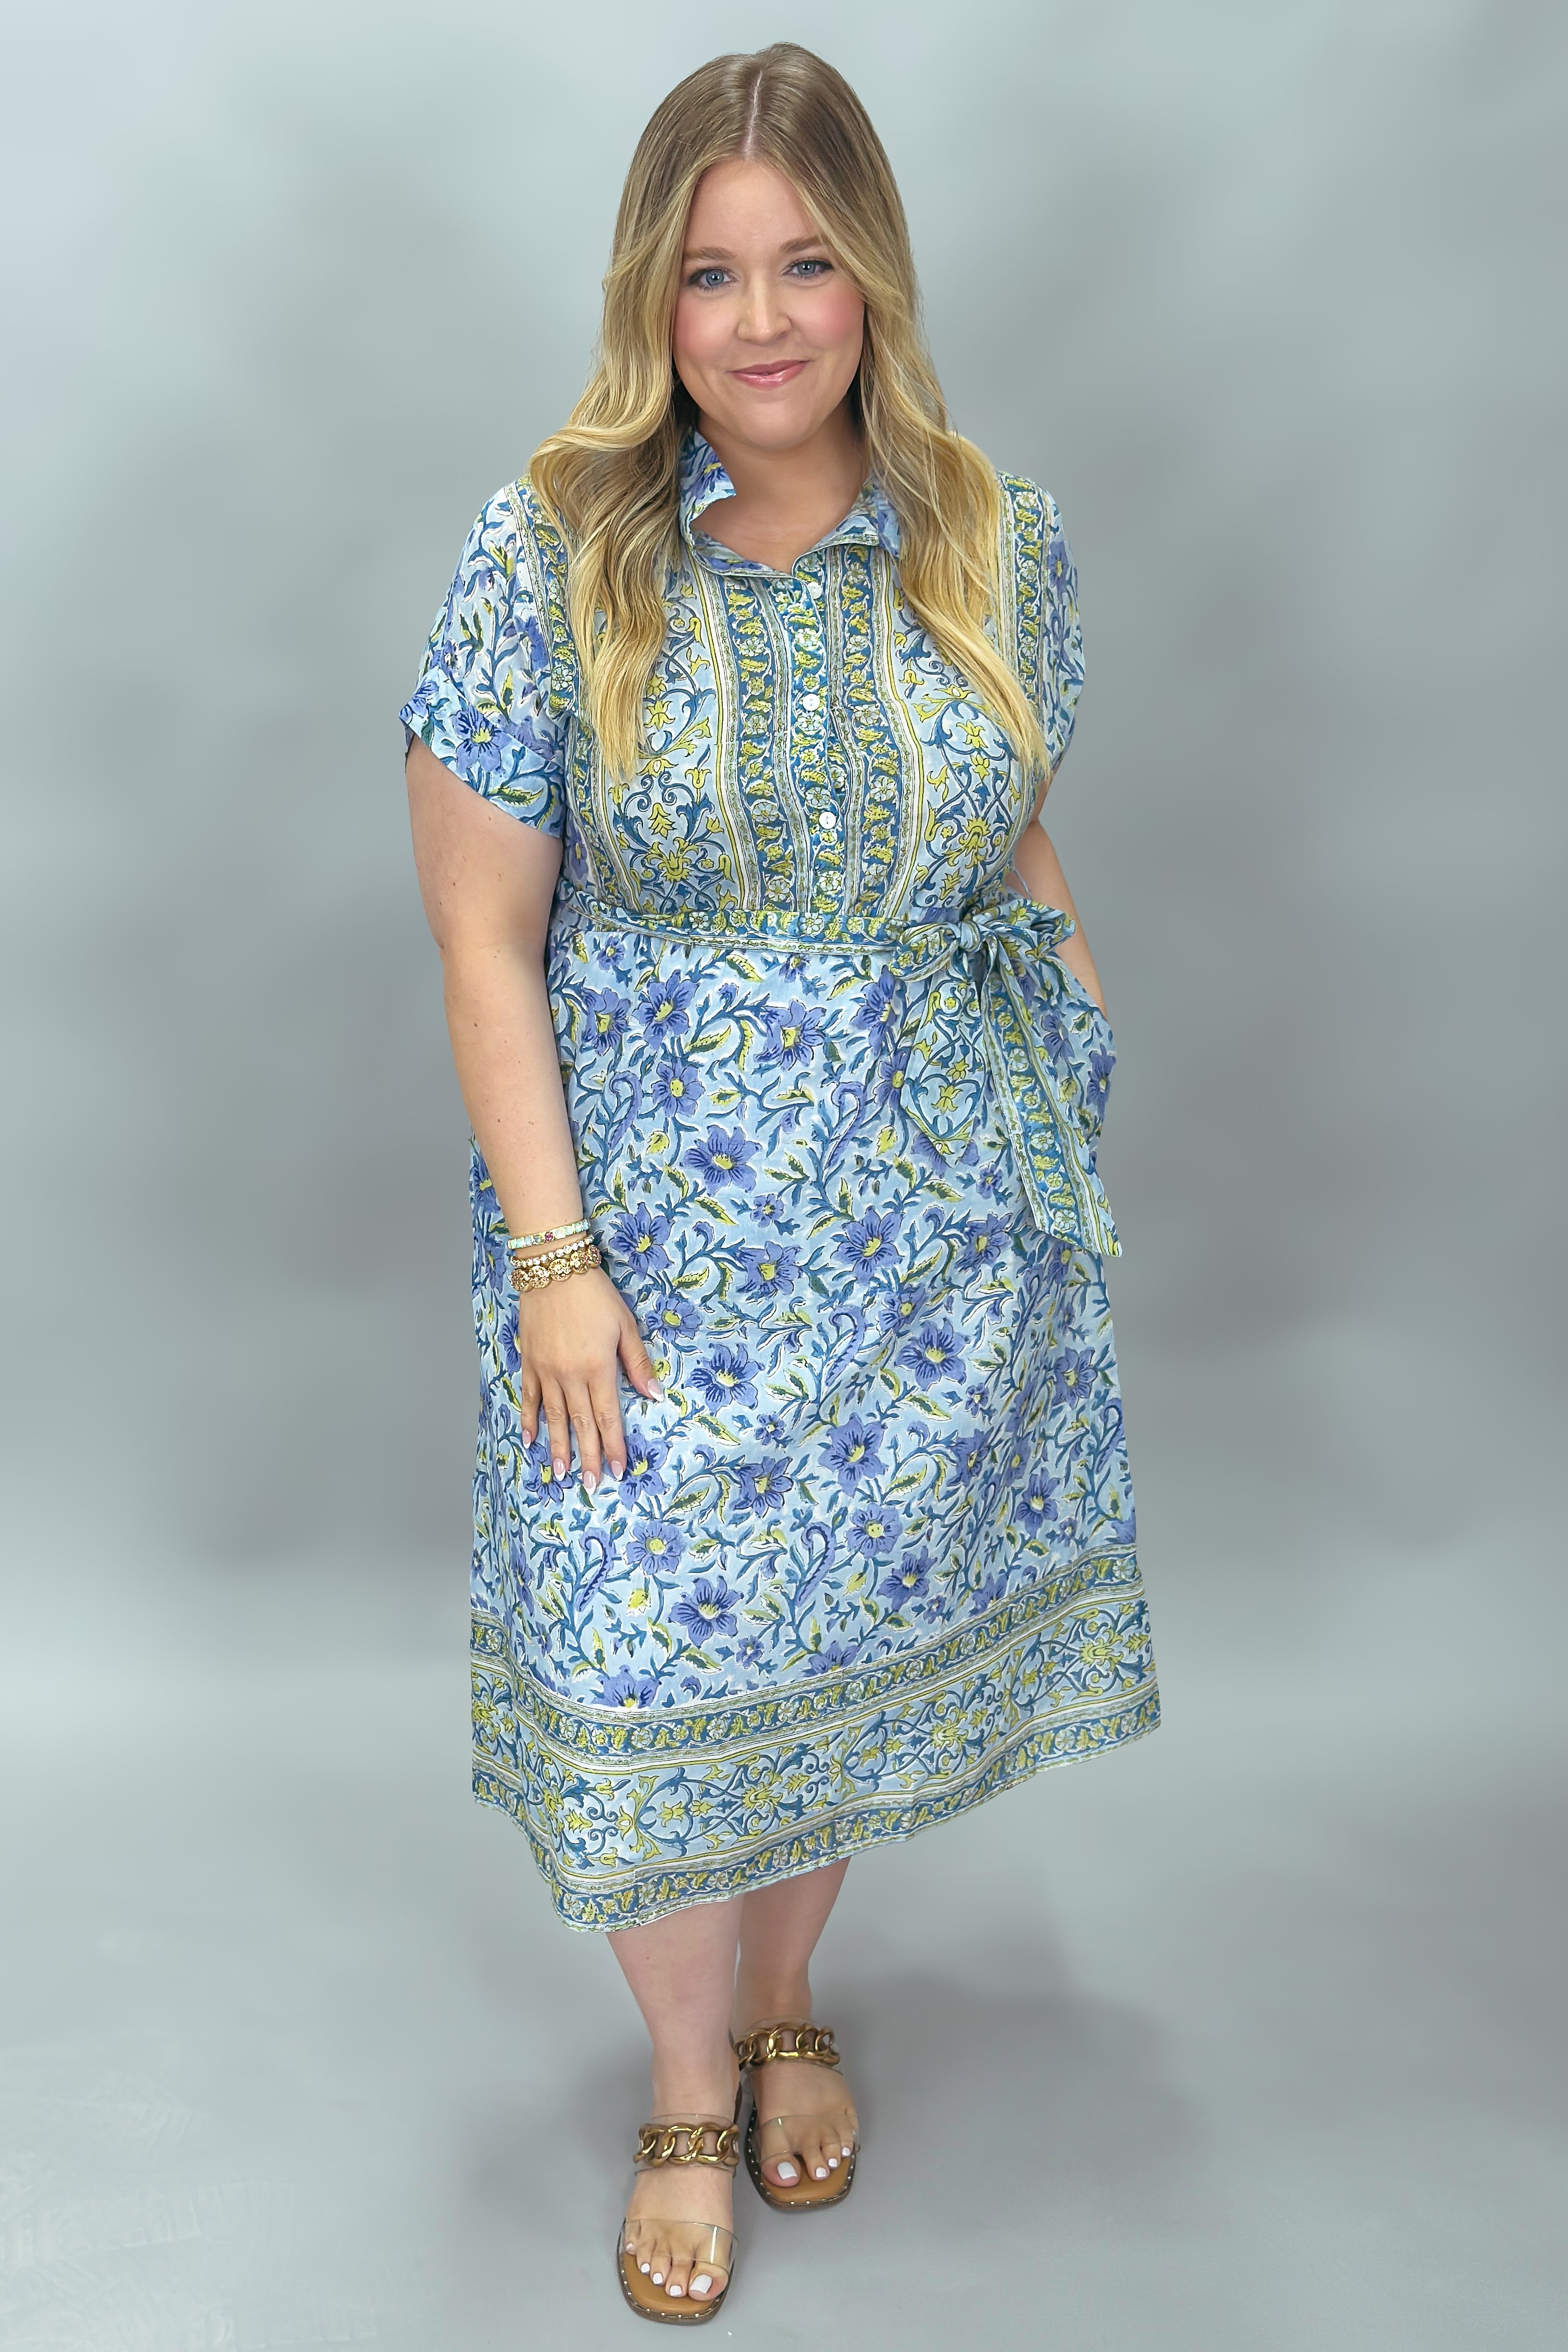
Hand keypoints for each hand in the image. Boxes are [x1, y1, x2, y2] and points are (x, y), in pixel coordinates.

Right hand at [515, 1269, 660, 1489]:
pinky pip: (530, 1398)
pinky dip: (530, 1420)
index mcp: (598, 1368)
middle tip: (592, 1485)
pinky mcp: (530, 1362)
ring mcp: (547, 1371)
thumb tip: (654, 1395)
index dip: (614, 1446)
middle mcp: (571, 1375)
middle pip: (581, 1424)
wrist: (553, 1268)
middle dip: (588, 1457)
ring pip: (555, 1417)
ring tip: (560, 1474)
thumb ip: (637, 1363)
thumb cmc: (595, 1295)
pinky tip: (530, 1439)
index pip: (607, 1416)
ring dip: (558, 1448)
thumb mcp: (625, 1325)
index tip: (618, 1471)